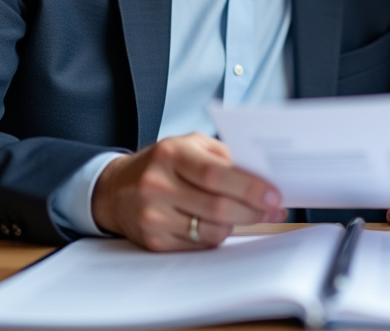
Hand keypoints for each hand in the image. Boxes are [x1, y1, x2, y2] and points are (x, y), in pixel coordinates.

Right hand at [92, 132, 287, 250]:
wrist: (116, 189)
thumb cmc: (163, 163)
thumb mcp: (189, 145)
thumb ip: (223, 155)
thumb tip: (262, 174)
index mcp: (171, 154)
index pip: (215, 174)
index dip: (248, 187)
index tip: (274, 195)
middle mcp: (157, 185)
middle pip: (217, 206)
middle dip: (253, 211)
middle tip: (273, 209)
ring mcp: (153, 216)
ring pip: (211, 231)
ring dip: (238, 225)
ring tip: (250, 214)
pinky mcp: (154, 241)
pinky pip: (199, 245)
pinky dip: (217, 235)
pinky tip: (223, 224)